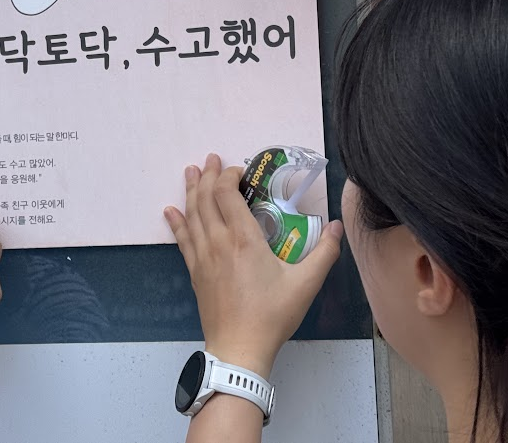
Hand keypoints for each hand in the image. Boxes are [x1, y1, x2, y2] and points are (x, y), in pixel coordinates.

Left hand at [165, 154, 342, 378]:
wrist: (239, 348)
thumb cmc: (272, 315)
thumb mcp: (306, 284)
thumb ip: (324, 252)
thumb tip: (336, 226)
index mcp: (244, 239)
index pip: (228, 194)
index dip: (230, 176)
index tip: (240, 171)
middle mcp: (219, 241)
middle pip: (206, 198)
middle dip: (208, 175)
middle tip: (210, 159)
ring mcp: (203, 256)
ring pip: (191, 214)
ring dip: (190, 190)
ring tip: (190, 171)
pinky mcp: (195, 271)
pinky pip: (182, 239)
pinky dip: (176, 222)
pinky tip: (170, 211)